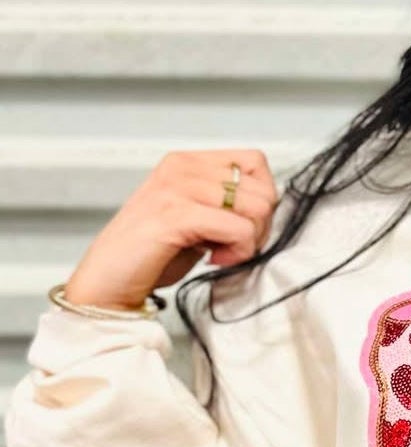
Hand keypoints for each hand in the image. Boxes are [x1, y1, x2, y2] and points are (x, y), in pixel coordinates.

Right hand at [62, 149, 281, 310]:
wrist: (107, 284)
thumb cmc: (152, 255)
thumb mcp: (195, 218)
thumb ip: (225, 204)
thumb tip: (267, 208)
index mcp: (187, 162)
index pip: (255, 162)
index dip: (261, 200)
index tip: (241, 228)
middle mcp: (181, 167)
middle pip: (262, 189)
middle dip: (259, 227)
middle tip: (232, 247)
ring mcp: (176, 188)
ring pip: (256, 208)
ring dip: (248, 242)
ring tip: (221, 254)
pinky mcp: (175, 215)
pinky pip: (238, 229)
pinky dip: (236, 252)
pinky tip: (214, 260)